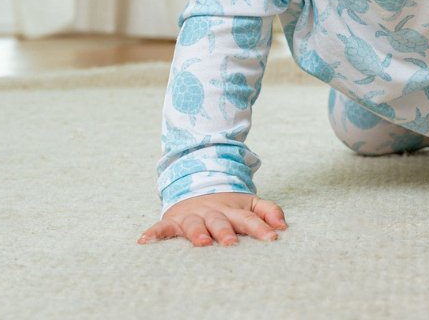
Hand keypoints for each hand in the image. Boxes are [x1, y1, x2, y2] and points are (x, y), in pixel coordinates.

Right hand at [137, 192, 286, 246]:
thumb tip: (284, 226)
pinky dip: (154, 233)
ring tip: (201, 243)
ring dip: (197, 232)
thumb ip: (268, 211)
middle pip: (221, 221)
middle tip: (232, 243)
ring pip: (194, 223)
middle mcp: (213, 211)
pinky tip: (144, 241)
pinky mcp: (173, 220)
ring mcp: (193, 215)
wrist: (197, 185)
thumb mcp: (249, 203)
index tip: (272, 238)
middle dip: (226, 232)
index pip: (249, 219)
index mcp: (233, 209)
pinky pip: (162, 227)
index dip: (261, 227)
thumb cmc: (227, 205)